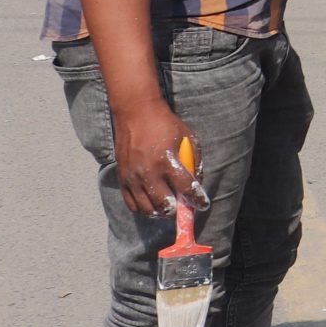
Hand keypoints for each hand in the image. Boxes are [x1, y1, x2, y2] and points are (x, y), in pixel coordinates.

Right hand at [110, 99, 205, 217]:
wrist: (136, 113)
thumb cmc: (166, 124)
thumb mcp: (189, 137)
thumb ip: (195, 160)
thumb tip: (197, 182)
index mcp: (168, 161)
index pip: (186, 190)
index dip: (197, 200)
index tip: (203, 204)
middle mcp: (149, 172)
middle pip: (165, 205)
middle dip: (178, 211)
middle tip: (184, 208)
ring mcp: (133, 177)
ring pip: (147, 209)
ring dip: (160, 213)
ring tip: (169, 208)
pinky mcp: (122, 178)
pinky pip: (132, 204)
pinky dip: (143, 209)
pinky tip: (152, 205)